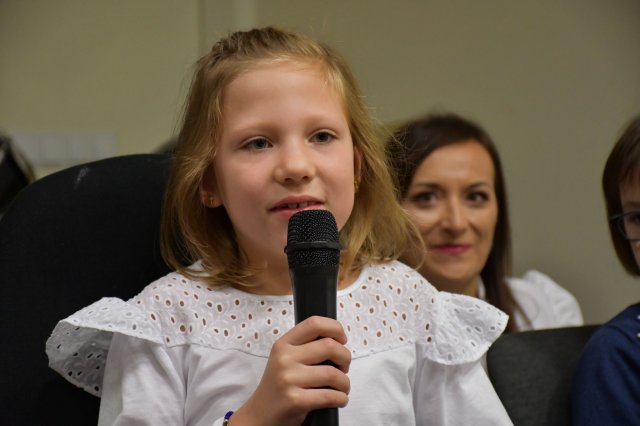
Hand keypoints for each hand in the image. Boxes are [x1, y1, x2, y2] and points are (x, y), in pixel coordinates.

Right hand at [230, 316, 350, 425]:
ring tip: (341, 388)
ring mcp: (288, 379)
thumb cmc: (279, 387)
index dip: (335, 328)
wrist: (259, 415)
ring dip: (345, 383)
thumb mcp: (284, 359)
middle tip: (343, 368)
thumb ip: (305, 347)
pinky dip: (341, 399)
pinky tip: (339, 400)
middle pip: (330, 346)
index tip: (342, 341)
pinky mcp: (294, 400)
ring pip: (333, 374)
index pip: (314, 323)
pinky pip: (330, 396)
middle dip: (345, 358)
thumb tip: (338, 342)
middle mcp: (284, 358)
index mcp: (283, 344)